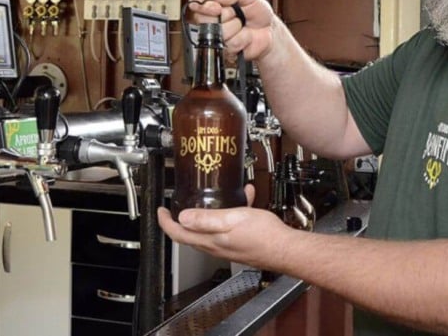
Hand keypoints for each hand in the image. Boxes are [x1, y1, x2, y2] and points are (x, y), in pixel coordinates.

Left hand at [157, 184, 291, 270]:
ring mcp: (226, 247)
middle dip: (180, 220)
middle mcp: (215, 246)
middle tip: (176, 206)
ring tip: (212, 197)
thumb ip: (206, 219)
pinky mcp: (238, 244)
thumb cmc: (263, 236)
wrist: (286, 249)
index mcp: (210, 241)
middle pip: (189, 234)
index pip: (178, 234)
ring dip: (206, 213)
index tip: (160, 211)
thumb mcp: (232, 219)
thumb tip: (182, 218)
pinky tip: (244, 199)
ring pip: (208, 230)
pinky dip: (230, 212)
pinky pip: (226, 227)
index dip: (165, 222)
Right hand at [186, 0, 277, 61]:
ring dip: (236, 27)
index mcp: (214, 3)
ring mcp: (217, 36)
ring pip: (220, 32)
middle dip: (225, 15)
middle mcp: (212, 19)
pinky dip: (243, 39)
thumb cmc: (258, 13)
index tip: (217, 7)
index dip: (204, 5)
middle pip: (204, 20)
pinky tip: (245, 36)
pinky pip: (231, 44)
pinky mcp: (224, 50)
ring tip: (242, 25)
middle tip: (236, 14)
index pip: (197, 2)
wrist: (269, 31)